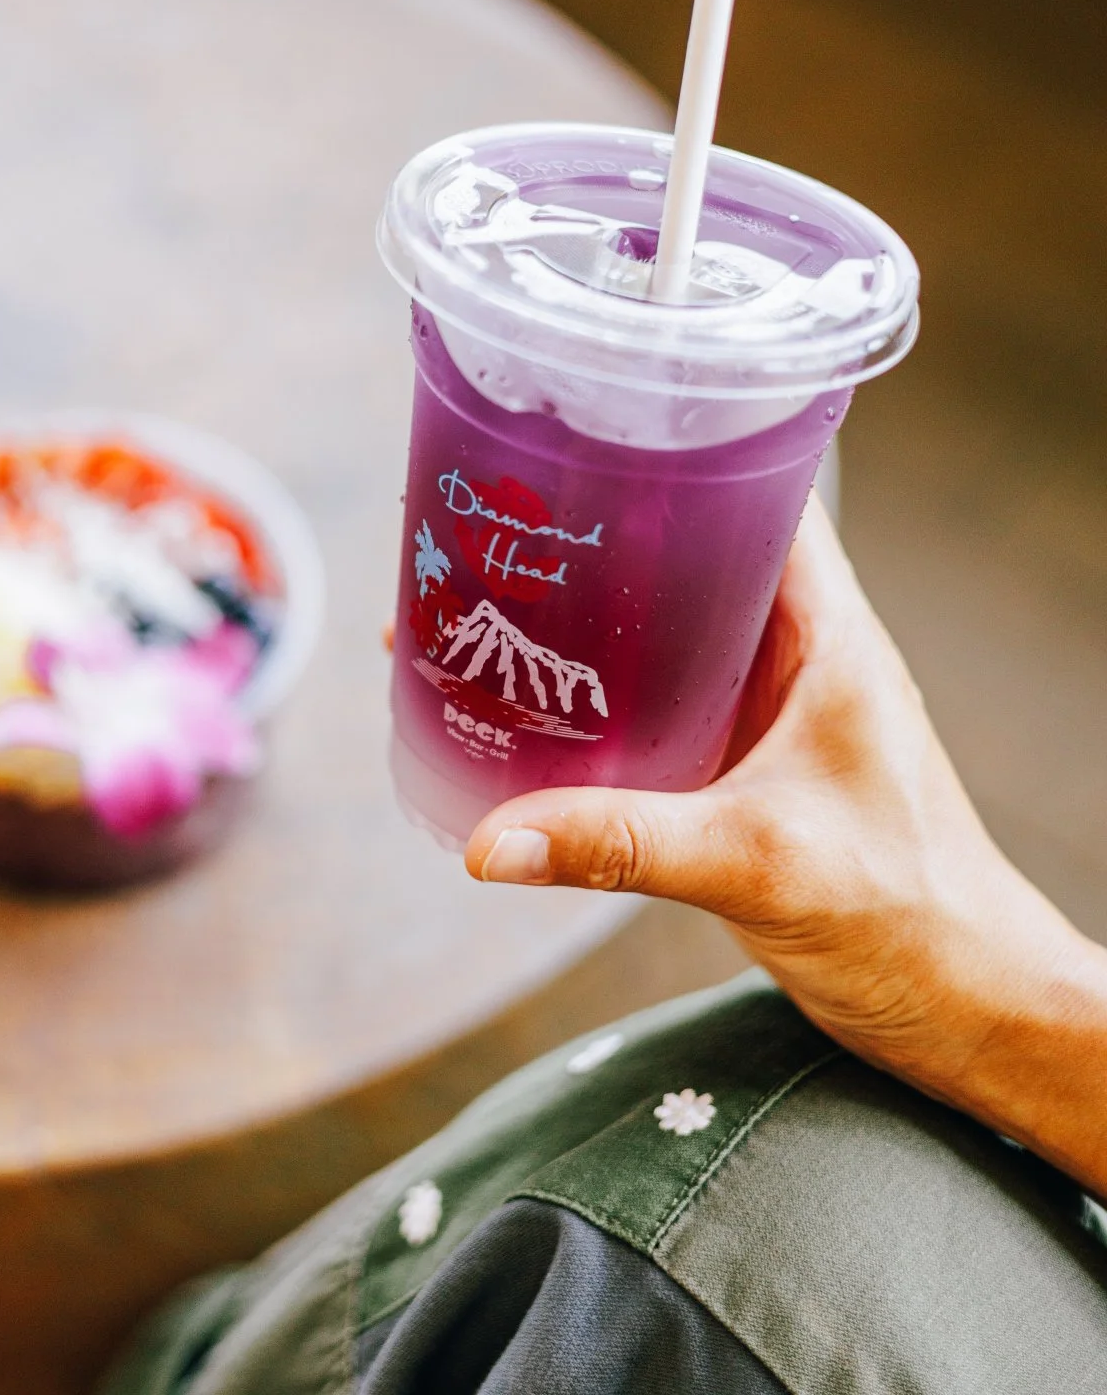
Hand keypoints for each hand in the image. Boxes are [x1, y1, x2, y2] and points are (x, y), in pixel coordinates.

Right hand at [465, 496, 1106, 1197]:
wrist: (962, 1005)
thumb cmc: (910, 915)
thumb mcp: (756, 863)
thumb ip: (622, 845)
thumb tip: (492, 843)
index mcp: (830, 635)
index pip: (763, 502)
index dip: (683, 463)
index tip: (590, 450)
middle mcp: (799, 655)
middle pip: (696, 561)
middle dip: (606, 545)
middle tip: (505, 532)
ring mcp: (768, 711)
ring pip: (671, 634)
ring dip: (596, 625)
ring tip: (494, 609)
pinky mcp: (743, 767)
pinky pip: (661, 706)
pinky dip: (602, 700)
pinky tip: (535, 715)